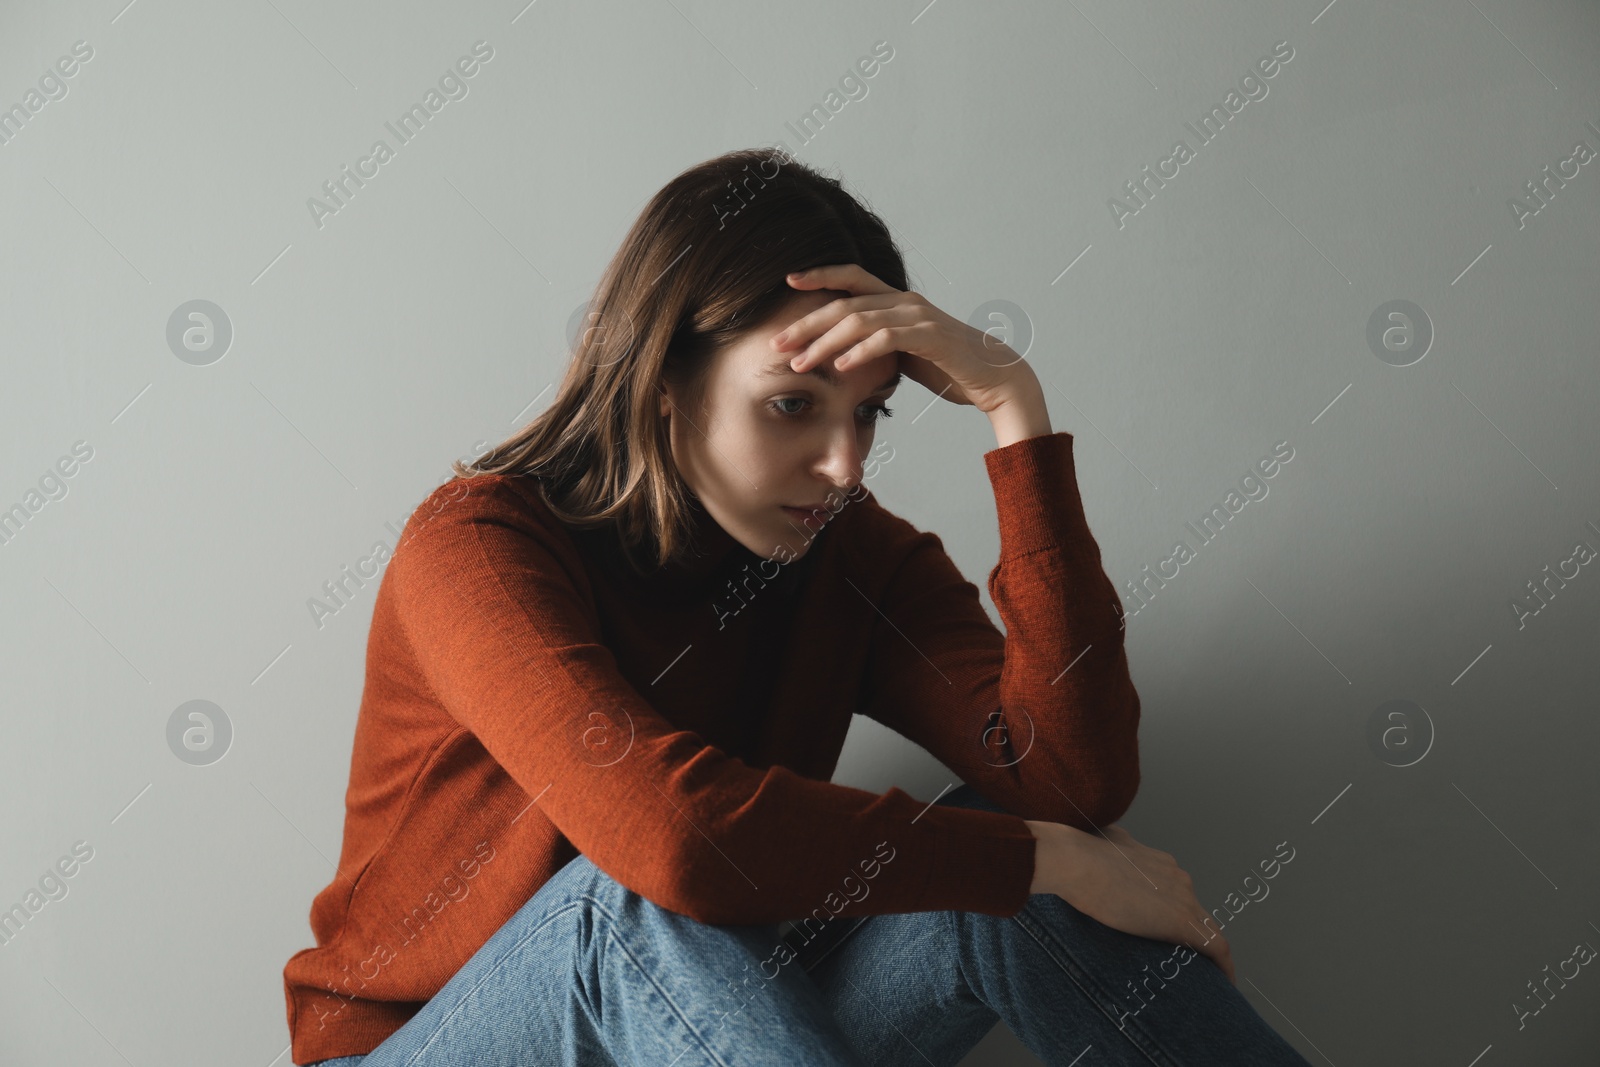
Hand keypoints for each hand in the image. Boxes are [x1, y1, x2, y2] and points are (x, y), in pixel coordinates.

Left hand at [770, 264, 1035, 415]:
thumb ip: (877, 345)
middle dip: (807, 323)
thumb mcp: (904, 352)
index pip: (851, 277)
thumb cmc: (947, 366)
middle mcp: (905, 301)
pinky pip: (888, 339)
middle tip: (777, 342)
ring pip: (860, 321)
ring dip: (825, 343)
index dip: (819, 276)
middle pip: (844, 304)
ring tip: (799, 363)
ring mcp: (918, 316)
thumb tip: (842, 354)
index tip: (788, 282)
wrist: (994, 377)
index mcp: (896, 300)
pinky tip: (841, 366)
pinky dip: (861, 352)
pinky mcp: (931, 337)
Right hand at [1028, 820, 1235, 983]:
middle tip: (1174, 956)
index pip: (1176, 892)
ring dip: (1198, 948)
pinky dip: (1223, 965)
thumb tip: (1106, 849)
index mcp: (1159, 862)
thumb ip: (1114, 851)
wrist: (1076, 863)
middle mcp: (1177, 876)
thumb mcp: (1103, 845)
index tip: (1167, 928)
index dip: (1173, 912)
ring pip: (1204, 928)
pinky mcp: (1183, 921)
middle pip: (1193, 911)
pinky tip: (1224, 981)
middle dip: (1186, 932)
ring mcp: (1184, 898)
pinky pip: (1216, 946)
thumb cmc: (1079, 854)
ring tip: (1194, 972)